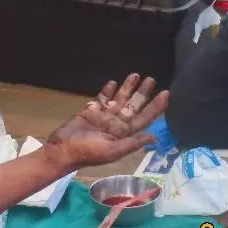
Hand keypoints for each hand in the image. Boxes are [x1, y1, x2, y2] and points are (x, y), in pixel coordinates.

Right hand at [45, 74, 170, 169]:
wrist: (62, 150)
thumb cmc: (87, 152)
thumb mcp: (112, 151)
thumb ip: (132, 143)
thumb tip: (154, 137)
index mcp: (124, 134)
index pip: (144, 118)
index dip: (155, 107)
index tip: (165, 93)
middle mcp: (116, 124)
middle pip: (133, 105)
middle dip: (142, 93)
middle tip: (151, 79)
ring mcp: (103, 117)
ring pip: (118, 99)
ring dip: (127, 87)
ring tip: (135, 74)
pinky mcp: (90, 111)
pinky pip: (101, 98)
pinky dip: (107, 91)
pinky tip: (113, 82)